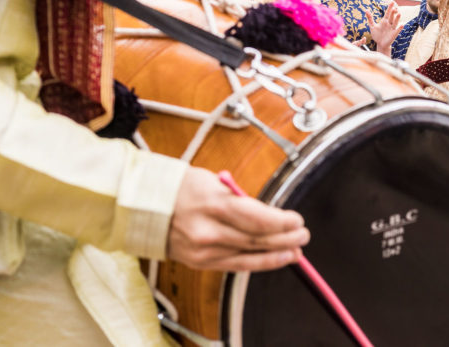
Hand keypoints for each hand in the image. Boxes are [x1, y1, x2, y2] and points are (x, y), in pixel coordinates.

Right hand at [167, 167, 309, 270]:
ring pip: (247, 257)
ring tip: (296, 252)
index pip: (256, 218)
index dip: (281, 222)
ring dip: (276, 255)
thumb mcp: (214, 183)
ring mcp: (202, 250)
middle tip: (303, 235)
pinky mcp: (199, 262)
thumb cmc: (183, 188)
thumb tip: (268, 214)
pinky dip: (257, 264)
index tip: (297, 220)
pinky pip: (234, 265)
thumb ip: (240, 200)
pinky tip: (274, 260)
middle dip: (284, 238)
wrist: (145, 206)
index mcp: (212, 204)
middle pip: (255, 239)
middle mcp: (207, 230)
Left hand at [367, 3, 401, 55]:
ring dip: (397, 18)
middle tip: (394, 8)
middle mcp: (389, 23)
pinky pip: (397, 30)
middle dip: (393, 13)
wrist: (380, 44)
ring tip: (399, 13)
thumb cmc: (377, 34)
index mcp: (384, 21)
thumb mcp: (372, 26)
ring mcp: (392, 28)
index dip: (389, 8)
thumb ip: (370, 18)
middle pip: (391, 17)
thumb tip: (366, 10)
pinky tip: (402, 25)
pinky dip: (400, 28)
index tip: (392, 2)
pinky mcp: (394, 34)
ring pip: (395, 22)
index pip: (387, 13)